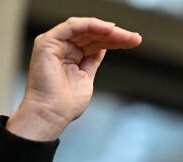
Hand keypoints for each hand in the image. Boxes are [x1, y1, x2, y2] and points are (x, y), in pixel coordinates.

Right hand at [7, 17, 141, 140]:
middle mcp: (61, 47)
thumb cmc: (67, 104)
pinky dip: (91, 25)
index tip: (133, 41)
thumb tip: (104, 47)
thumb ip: (93, 60)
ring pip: (84, 28)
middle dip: (115, 35)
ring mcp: (54, 44)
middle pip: (92, 34)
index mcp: (70, 56)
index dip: (114, 40)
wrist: (52, 114)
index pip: (95, 42)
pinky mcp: (48, 42)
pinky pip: (72, 26)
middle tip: (134, 38)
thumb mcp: (87, 77)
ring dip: (107, 30)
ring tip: (125, 35)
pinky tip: (108, 29)